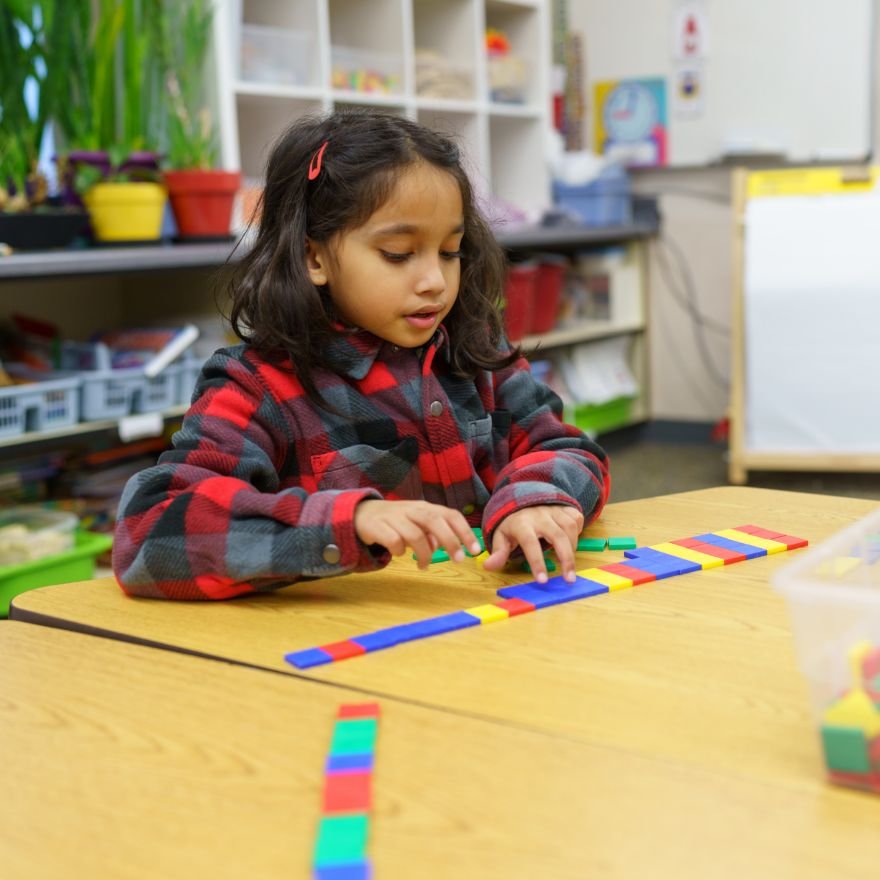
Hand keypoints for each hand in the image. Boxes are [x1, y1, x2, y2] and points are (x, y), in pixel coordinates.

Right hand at [354, 499, 482, 568]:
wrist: (361, 513)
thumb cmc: (396, 521)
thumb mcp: (417, 524)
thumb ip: (432, 533)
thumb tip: (443, 547)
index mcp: (425, 508)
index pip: (450, 514)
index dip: (464, 531)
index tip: (475, 550)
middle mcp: (412, 509)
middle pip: (435, 521)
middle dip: (450, 541)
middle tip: (458, 560)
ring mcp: (394, 517)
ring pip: (415, 534)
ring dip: (424, 553)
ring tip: (424, 566)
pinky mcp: (377, 526)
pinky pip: (393, 541)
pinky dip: (399, 551)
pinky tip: (398, 555)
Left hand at [482, 505, 583, 582]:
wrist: (522, 498)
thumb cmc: (513, 523)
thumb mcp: (501, 536)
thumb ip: (498, 552)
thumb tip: (488, 567)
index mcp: (521, 523)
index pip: (530, 543)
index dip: (536, 562)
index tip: (542, 581)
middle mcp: (539, 515)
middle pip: (557, 536)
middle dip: (566, 558)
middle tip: (569, 579)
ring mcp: (554, 510)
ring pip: (569, 527)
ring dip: (573, 548)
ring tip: (570, 565)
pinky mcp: (565, 508)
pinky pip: (576, 519)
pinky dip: (578, 532)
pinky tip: (572, 544)